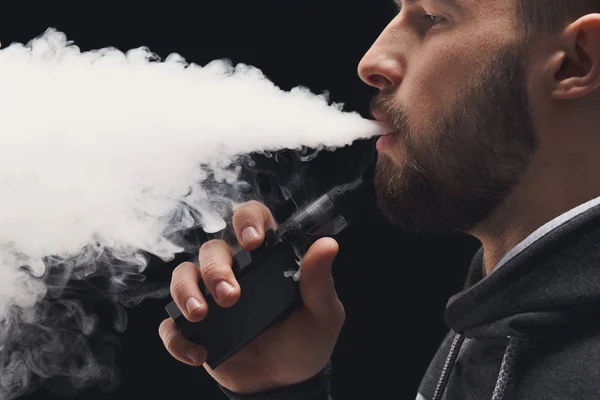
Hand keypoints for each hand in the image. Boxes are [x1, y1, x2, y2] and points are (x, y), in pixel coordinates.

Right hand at [158, 200, 345, 393]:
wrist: (285, 383)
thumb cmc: (306, 340)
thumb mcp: (322, 312)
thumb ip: (319, 280)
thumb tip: (327, 245)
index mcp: (266, 259)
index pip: (251, 220)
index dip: (246, 220)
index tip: (252, 241)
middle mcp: (236, 271)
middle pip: (212, 249)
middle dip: (216, 268)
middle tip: (231, 296)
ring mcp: (211, 298)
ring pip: (183, 275)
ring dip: (186, 291)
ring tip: (201, 314)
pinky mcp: (195, 329)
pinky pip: (170, 324)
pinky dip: (177, 337)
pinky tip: (198, 353)